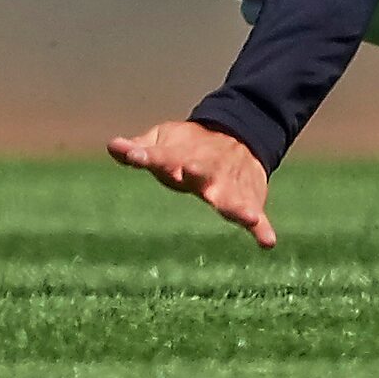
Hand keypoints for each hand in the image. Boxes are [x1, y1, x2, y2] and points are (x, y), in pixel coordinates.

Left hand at [107, 120, 277, 248]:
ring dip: (237, 205)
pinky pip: (258, 215)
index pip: (161, 156)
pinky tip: (267, 242)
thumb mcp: (163, 141)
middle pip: (203, 171)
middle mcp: (207, 170)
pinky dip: (262, 228)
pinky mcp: (248, 198)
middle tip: (191, 171)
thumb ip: (140, 149)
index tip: (131, 155)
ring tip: (246, 216)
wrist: (238, 135)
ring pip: (233, 196)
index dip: (145, 156)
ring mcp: (229, 184)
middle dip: (198, 171)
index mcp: (181, 157)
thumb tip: (111, 146)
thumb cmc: (190, 145)